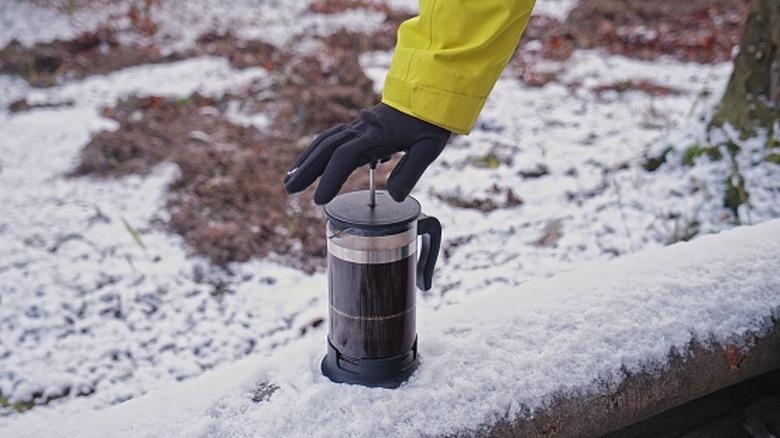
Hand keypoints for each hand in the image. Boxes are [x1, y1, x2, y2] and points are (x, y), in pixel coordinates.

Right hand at [283, 103, 450, 204]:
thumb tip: (394, 198)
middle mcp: (361, 128)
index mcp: (376, 135)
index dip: (330, 179)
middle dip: (306, 170)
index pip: (345, 157)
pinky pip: (331, 137)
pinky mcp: (359, 126)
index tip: (319, 200)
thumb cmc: (430, 122)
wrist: (432, 92)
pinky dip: (316, 151)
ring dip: (306, 160)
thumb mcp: (428, 149)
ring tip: (290, 180)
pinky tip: (309, 163)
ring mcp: (358, 125)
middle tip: (289, 190)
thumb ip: (410, 173)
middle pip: (326, 148)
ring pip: (325, 141)